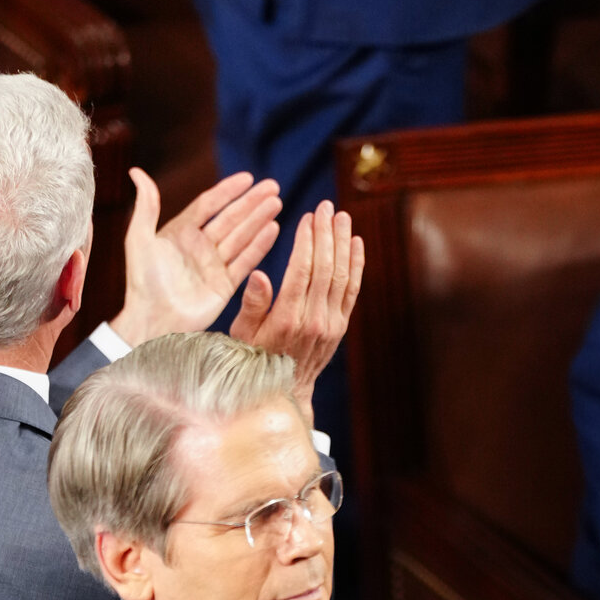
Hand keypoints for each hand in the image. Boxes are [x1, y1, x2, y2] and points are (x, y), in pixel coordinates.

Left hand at [110, 167, 282, 346]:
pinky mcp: (225, 286)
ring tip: (277, 203)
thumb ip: (145, 205)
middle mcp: (200, 247)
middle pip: (231, 218)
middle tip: (273, 186)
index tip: (248, 177)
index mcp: (181, 232)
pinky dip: (259, 246)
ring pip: (241, 237)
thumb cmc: (142, 282)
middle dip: (252, 202)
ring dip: (259, 220)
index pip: (209, 204)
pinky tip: (273, 229)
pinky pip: (245, 261)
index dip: (228, 190)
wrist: (153, 321)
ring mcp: (214, 266)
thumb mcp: (139, 239)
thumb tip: (136, 171)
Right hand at [230, 200, 363, 424]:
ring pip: (342, 277)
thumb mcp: (243, 334)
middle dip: (326, 234)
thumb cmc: (254, 359)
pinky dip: (356, 266)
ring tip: (342, 217)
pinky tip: (355, 243)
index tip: (308, 217)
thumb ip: (252, 304)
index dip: (307, 241)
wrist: (283, 392)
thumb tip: (259, 274)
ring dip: (343, 243)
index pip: (302, 271)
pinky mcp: (340, 328)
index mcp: (287, 319)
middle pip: (325, 268)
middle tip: (326, 207)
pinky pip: (352, 292)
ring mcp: (331, 325)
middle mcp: (314, 321)